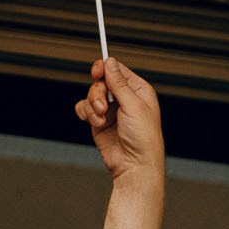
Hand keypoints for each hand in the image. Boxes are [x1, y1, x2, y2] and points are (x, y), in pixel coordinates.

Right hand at [76, 58, 161, 183]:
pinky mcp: (99, 121)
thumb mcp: (134, 106)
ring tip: (101, 119)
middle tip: (102, 106)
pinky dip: (86, 114)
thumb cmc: (144, 139)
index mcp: (138, 90)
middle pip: (101, 82)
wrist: (135, 165)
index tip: (97, 72)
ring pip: (91, 95)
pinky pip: (85, 109)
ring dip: (92, 106)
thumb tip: (110, 63)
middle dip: (97, 93)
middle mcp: (124, 99)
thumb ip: (119, 84)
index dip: (105, 68)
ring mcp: (110, 110)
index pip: (117, 70)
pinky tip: (95, 123)